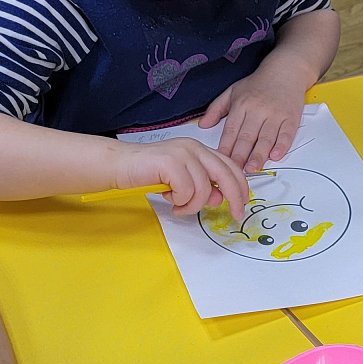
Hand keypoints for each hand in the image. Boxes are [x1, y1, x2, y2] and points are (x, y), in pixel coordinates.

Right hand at [115, 138, 247, 217]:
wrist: (121, 165)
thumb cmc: (149, 173)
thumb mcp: (182, 180)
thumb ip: (202, 186)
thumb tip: (219, 199)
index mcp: (199, 150)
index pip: (230, 166)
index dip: (240, 187)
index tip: (241, 205)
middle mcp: (194, 148)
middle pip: (226, 175)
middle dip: (234, 197)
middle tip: (234, 215)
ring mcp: (183, 153)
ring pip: (204, 189)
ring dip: (192, 205)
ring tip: (177, 205)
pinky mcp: (171, 162)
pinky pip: (186, 191)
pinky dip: (179, 201)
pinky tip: (167, 198)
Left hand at [199, 57, 309, 171]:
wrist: (286, 70)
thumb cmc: (259, 83)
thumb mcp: (233, 91)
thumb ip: (216, 108)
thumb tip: (202, 125)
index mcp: (241, 104)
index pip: (231, 130)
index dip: (225, 147)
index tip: (220, 161)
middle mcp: (258, 109)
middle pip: (247, 137)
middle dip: (240, 156)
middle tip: (235, 171)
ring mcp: (275, 114)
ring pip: (266, 138)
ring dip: (259, 155)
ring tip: (252, 168)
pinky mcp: (291, 117)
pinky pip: (286, 134)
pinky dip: (282, 145)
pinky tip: (276, 156)